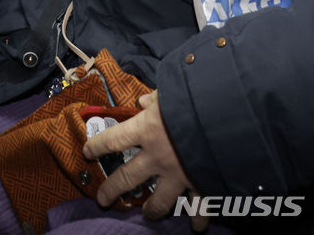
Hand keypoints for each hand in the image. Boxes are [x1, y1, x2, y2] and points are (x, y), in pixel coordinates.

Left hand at [82, 91, 207, 230]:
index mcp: (145, 129)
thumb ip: (153, 99)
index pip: (113, 139)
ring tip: (147, 214)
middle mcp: (156, 156)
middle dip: (111, 190)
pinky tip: (196, 225)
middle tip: (102, 199)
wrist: (226, 116)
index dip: (97, 146)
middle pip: (127, 178)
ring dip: (151, 210)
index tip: (87, 152)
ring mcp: (178, 175)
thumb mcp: (168, 92)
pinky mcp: (200, 185)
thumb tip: (142, 101)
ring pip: (158, 202)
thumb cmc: (193, 98)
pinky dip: (198, 218)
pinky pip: (197, 209)